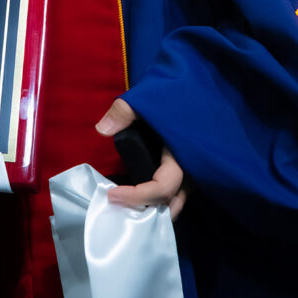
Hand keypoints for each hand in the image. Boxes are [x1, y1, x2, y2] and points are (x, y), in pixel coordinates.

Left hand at [95, 99, 187, 219]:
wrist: (196, 86)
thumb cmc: (174, 92)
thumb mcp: (147, 97)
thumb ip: (124, 111)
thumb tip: (101, 129)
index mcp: (182, 154)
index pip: (162, 188)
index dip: (137, 196)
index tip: (111, 194)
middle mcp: (193, 168)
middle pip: (172, 202)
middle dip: (148, 211)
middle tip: (120, 209)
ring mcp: (195, 170)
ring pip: (178, 200)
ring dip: (157, 208)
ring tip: (129, 207)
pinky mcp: (193, 166)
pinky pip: (179, 191)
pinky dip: (163, 199)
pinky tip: (143, 195)